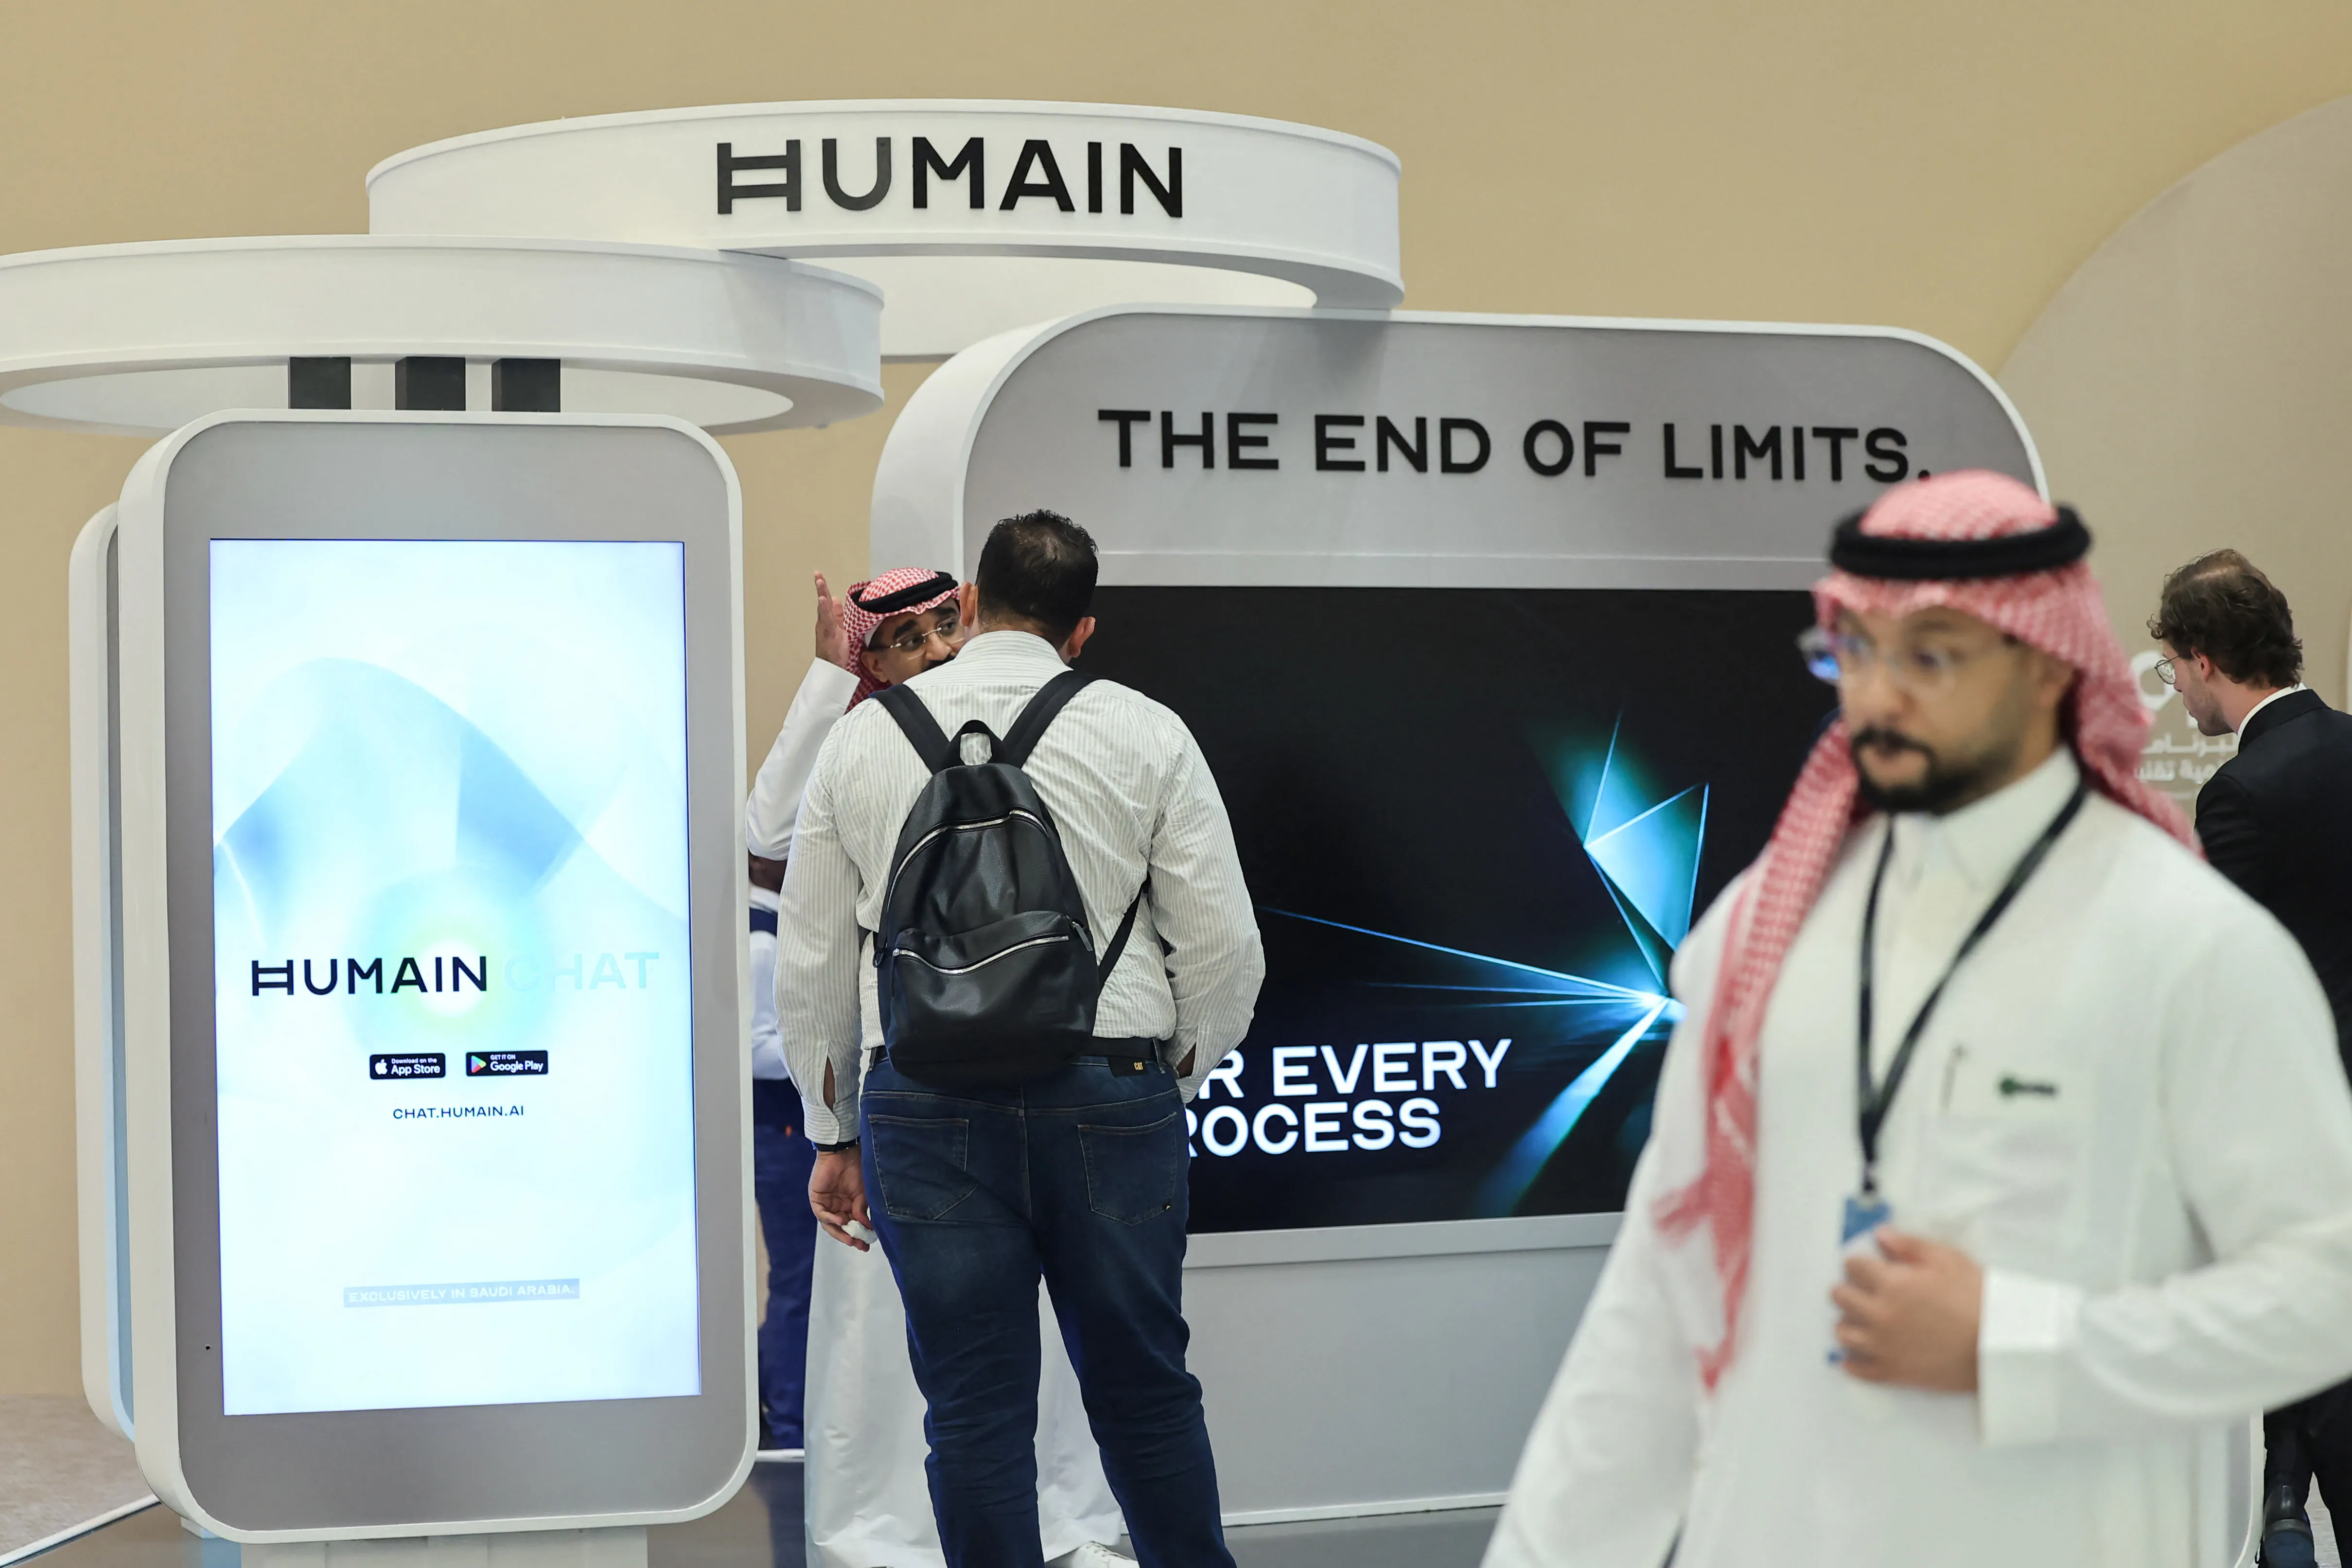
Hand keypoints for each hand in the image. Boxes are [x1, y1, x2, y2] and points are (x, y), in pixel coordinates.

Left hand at [809, 1148, 870, 1250]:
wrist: (843, 1153)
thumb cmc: (856, 1169)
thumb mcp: (863, 1193)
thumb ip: (862, 1210)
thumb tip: (867, 1227)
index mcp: (848, 1206)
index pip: (852, 1225)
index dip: (859, 1236)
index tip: (867, 1245)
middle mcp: (836, 1207)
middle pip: (841, 1228)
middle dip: (849, 1238)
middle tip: (859, 1245)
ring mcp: (826, 1204)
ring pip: (830, 1225)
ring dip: (840, 1233)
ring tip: (851, 1239)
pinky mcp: (816, 1199)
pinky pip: (821, 1214)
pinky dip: (830, 1219)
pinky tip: (841, 1221)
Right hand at [814, 572, 849, 667]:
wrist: (832, 667)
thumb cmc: (835, 650)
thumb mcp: (839, 628)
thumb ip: (837, 614)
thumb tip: (835, 599)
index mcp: (827, 620)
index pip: (826, 602)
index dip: (824, 589)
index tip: (820, 576)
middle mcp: (824, 622)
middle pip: (822, 602)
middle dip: (821, 588)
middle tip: (817, 574)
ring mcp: (825, 627)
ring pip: (823, 608)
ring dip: (821, 594)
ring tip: (820, 581)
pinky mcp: (828, 633)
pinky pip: (827, 619)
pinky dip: (825, 609)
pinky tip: (824, 599)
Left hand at [1830, 1228, 1982, 1390]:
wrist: (2000, 1346)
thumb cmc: (1978, 1300)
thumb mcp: (1947, 1260)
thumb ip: (1908, 1245)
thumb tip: (1880, 1235)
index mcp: (1892, 1284)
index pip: (1852, 1267)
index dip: (1860, 1263)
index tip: (1869, 1266)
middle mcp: (1880, 1315)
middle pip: (1840, 1297)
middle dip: (1850, 1288)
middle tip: (1866, 1290)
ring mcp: (1884, 1347)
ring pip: (1842, 1333)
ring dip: (1849, 1322)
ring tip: (1864, 1319)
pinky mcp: (1893, 1373)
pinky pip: (1857, 1368)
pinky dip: (1853, 1360)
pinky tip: (1859, 1353)